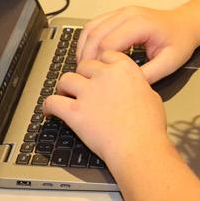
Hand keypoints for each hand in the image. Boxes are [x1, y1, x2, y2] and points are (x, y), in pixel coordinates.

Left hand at [44, 50, 170, 170]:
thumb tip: (132, 88)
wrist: (138, 146)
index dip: (101, 63)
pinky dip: (48, 106)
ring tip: (65, 95)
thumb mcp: (151, 96)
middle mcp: (104, 76)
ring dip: (64, 87)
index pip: (106, 54)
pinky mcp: (74, 112)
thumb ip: (137, 86)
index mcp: (125, 69)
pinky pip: (52, 102)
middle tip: (83, 86)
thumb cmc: (149, 127)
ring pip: (66, 79)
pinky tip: (50, 111)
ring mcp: (88, 93)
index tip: (99, 71)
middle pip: (84, 65)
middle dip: (82, 75)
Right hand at [76, 6, 199, 82]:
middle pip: (95, 34)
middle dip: (86, 56)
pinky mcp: (118, 15)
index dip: (98, 63)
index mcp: (140, 24)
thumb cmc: (180, 41)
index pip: (108, 43)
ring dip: (83, 47)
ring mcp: (122, 12)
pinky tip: (88, 55)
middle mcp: (128, 14)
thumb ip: (149, 74)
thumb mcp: (170, 62)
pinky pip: (95, 24)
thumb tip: (127, 87)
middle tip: (83, 76)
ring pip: (91, 27)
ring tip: (83, 68)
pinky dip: (87, 40)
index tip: (95, 79)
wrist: (186, 24)